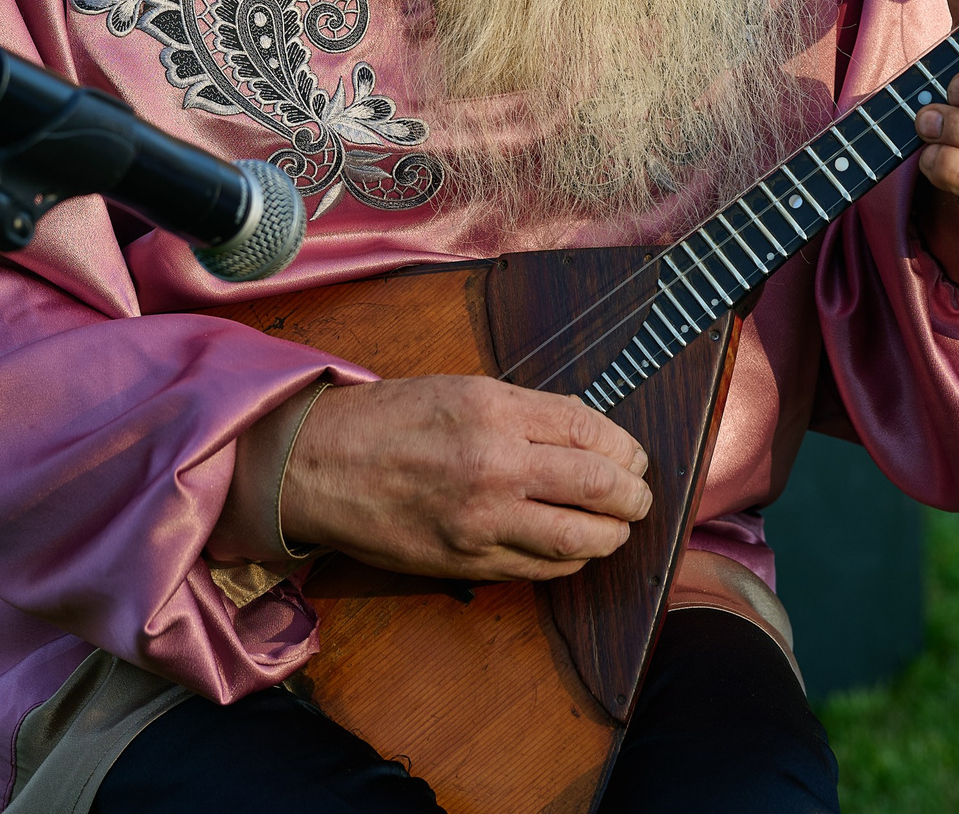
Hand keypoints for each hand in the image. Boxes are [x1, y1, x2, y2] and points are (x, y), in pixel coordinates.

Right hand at [278, 375, 652, 581]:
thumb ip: (527, 411)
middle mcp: (495, 464)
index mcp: (495, 409)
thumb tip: (590, 434)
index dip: (626, 449)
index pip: (592, 433)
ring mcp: (482, 520)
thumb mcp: (463, 390)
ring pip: (580, 539)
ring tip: (615, 527)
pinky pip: (542, 569)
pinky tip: (572, 548)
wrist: (320, 465)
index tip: (633, 457)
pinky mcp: (468, 561)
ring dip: (612, 535)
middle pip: (600, 486)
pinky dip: (570, 561)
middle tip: (638, 496)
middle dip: (634, 495)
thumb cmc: (389, 420)